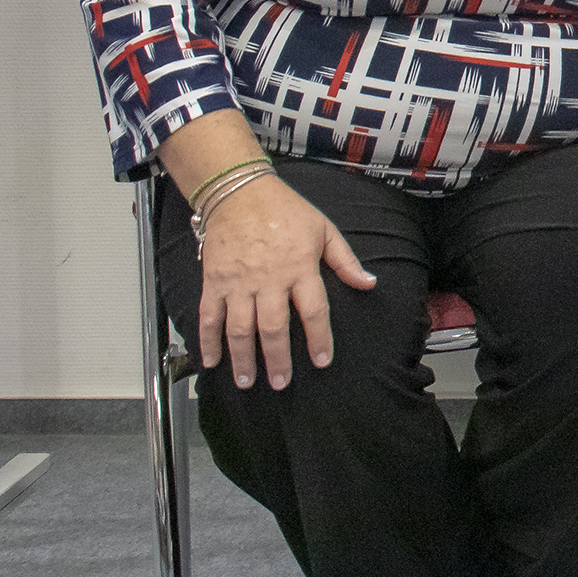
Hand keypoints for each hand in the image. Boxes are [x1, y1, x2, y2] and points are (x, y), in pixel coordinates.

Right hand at [197, 176, 376, 391]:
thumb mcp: (324, 230)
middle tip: (281, 382)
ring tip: (248, 382)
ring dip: (243, 359)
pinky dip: (208, 341)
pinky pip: (210, 317)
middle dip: (278, 359)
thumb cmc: (287, 211)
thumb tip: (369, 283)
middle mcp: (269, 280)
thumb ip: (345, 261)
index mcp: (300, 267)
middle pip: (274, 328)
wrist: (241, 194)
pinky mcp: (215, 282)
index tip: (322, 360)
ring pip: (240, 329)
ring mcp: (239, 283)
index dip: (319, 338)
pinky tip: (211, 361)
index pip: (313, 311)